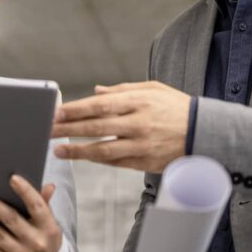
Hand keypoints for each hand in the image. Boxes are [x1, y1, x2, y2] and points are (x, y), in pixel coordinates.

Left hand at [50, 81, 190, 172]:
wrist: (205, 132)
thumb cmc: (176, 106)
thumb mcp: (153, 89)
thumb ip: (122, 90)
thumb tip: (96, 91)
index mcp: (139, 101)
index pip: (100, 105)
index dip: (75, 110)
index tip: (55, 112)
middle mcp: (138, 123)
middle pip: (96, 127)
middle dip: (67, 129)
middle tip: (46, 130)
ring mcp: (141, 145)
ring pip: (103, 150)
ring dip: (77, 150)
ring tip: (58, 149)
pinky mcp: (145, 162)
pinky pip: (115, 162)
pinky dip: (97, 160)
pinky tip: (82, 156)